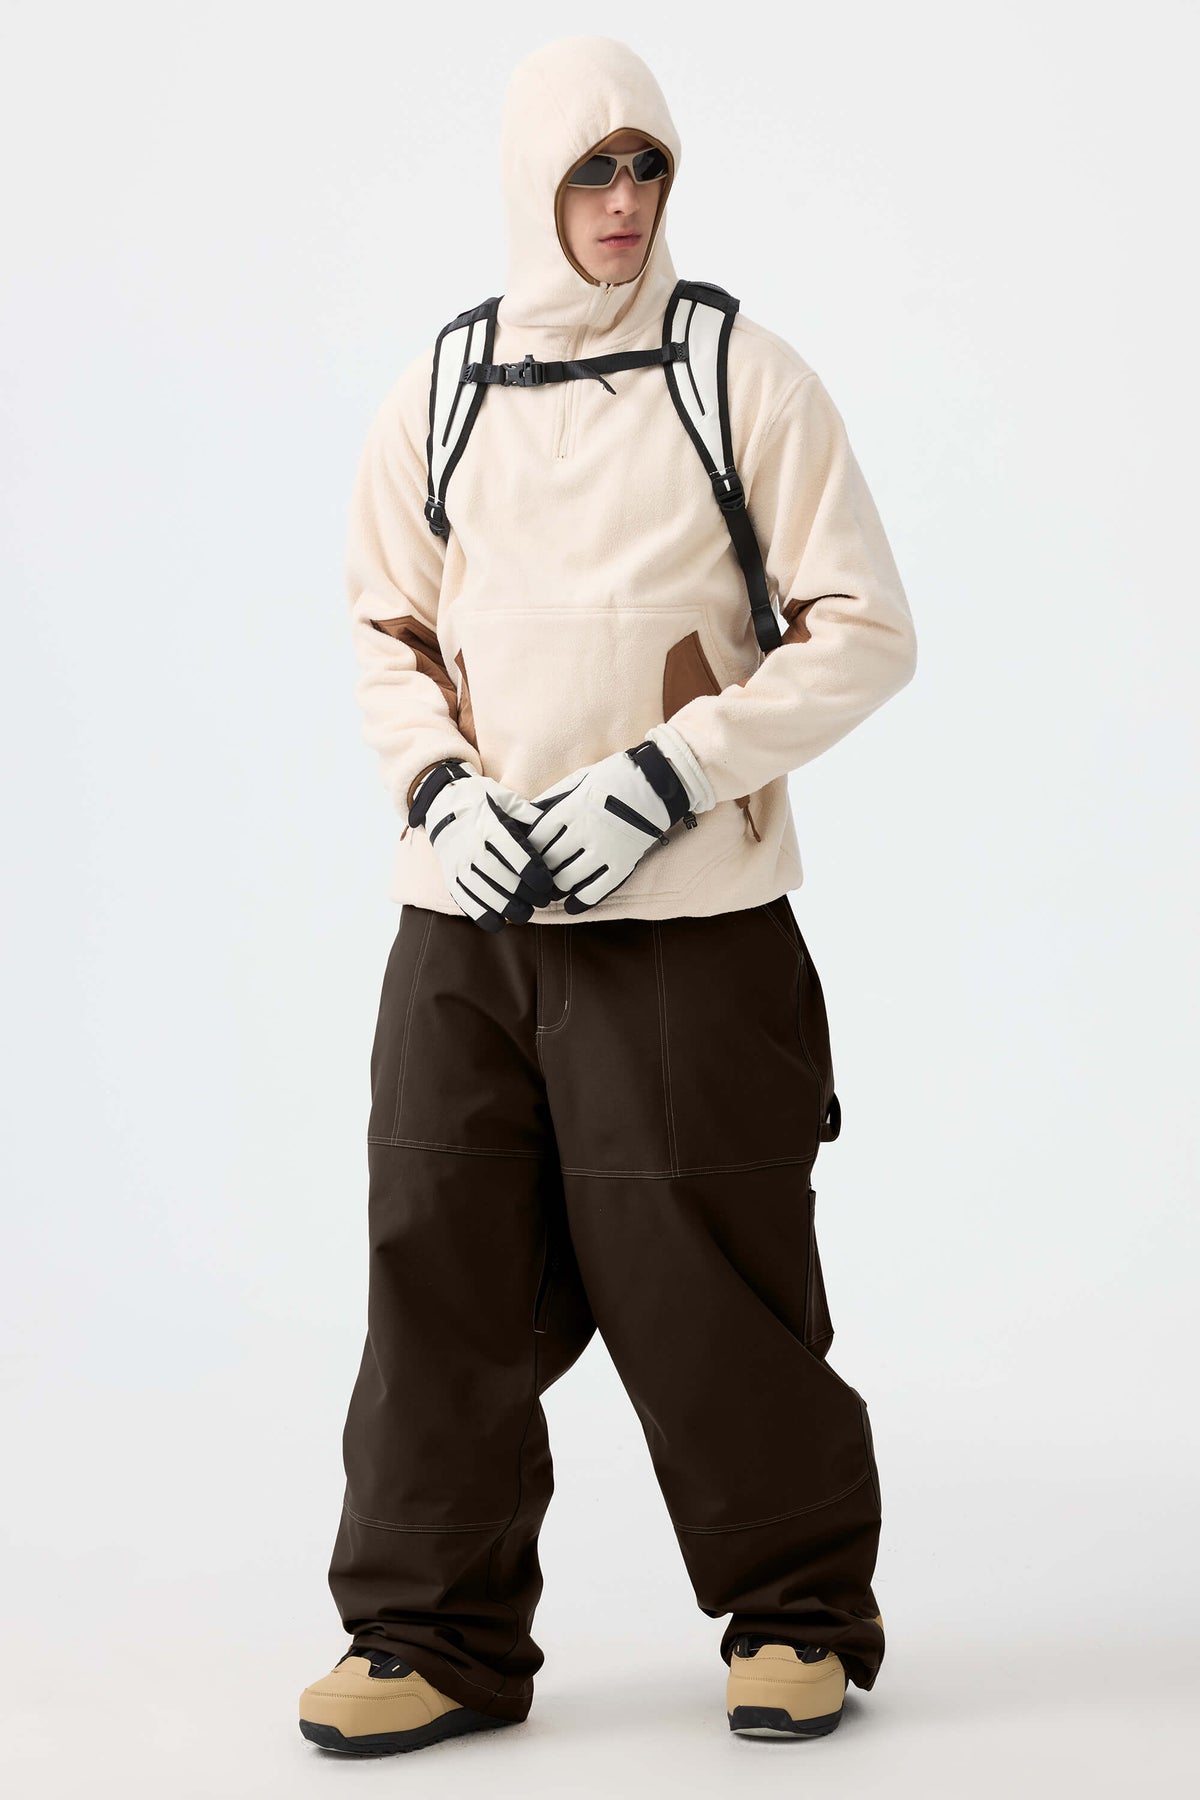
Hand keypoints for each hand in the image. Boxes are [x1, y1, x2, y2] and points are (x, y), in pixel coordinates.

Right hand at [409, 761, 555, 930]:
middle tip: (541, 902)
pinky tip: (498, 922)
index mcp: (489, 825)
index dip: (533, 873)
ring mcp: (457, 861)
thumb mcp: (504, 798)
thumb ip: (528, 814)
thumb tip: (554, 826)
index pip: (514, 853)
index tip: (547, 885)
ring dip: (505, 907)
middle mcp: (471, 845)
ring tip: (524, 915)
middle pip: (499, 876)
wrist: (440, 803)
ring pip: (481, 891)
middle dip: (523, 894)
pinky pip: (463, 899)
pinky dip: (480, 913)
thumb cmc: (480, 800)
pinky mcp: (449, 874)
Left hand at [524, 725, 715, 914]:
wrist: (657, 783)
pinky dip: (579, 902)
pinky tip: (570, 906)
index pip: (536, 838)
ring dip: (557, 885)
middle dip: (540, 870)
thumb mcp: (579, 780)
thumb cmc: (614, 778)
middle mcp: (583, 831)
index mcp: (569, 808)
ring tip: (555, 885)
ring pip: (567, 879)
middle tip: (538, 875)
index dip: (529, 850)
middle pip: (548, 862)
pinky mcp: (622, 864)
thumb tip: (526, 818)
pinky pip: (595, 892)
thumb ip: (553, 800)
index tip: (528, 854)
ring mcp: (603, 849)